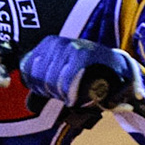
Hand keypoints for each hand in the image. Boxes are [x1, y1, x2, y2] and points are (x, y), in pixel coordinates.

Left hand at [19, 36, 140, 108]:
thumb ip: (43, 81)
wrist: (119, 70)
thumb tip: (25, 101)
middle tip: (65, 94)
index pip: (28, 69)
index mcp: (49, 43)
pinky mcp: (84, 55)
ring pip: (51, 80)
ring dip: (62, 94)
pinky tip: (77, 96)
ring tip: (73, 93)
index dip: (36, 86)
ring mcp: (71, 47)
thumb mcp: (63, 71)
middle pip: (39, 77)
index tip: (49, 91)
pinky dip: (70, 94)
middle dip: (50, 91)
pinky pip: (66, 82)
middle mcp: (58, 42)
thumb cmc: (88, 74)